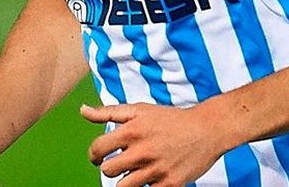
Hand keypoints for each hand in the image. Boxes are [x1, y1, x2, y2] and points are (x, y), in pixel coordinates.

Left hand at [81, 102, 224, 186]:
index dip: (94, 155)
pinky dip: (146, 185)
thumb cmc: (170, 119)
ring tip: (139, 168)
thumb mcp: (140, 110)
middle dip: (112, 167)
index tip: (100, 157)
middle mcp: (142, 151)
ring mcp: (155, 170)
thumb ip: (109, 112)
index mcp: (132, 130)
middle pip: (108, 171)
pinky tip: (153, 175)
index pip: (97, 150)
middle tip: (123, 161)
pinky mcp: (168, 185)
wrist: (206, 129)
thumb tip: (82, 111)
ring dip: (128, 179)